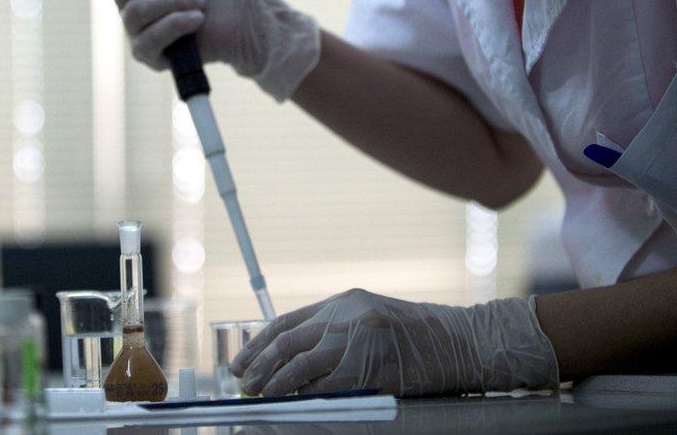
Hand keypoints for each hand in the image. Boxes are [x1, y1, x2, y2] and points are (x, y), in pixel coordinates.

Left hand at [230, 288, 558, 396]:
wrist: (463, 341)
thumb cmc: (420, 336)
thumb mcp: (370, 319)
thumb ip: (335, 332)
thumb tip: (292, 361)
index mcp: (343, 301)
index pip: (286, 321)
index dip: (258, 343)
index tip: (241, 360)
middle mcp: (346, 315)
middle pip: (287, 340)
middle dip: (259, 363)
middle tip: (242, 381)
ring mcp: (357, 338)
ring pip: (300, 363)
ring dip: (274, 382)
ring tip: (258, 394)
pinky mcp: (370, 366)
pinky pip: (326, 385)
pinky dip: (304, 396)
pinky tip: (291, 403)